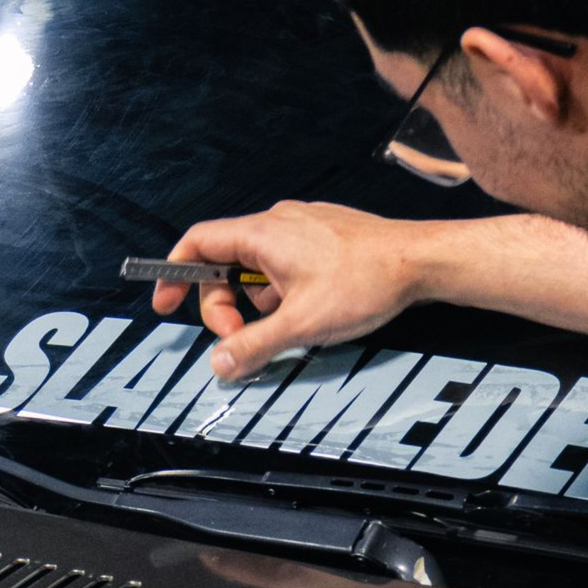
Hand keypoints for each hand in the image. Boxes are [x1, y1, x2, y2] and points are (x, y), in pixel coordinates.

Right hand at [152, 201, 425, 379]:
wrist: (421, 261)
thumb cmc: (367, 281)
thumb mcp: (301, 324)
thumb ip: (254, 345)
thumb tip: (220, 363)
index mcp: (262, 234)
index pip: (198, 244)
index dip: (173, 274)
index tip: (165, 304)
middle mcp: (278, 223)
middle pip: (226, 265)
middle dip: (226, 306)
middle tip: (242, 339)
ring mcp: (302, 228)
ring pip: (258, 270)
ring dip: (260, 303)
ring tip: (290, 324)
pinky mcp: (323, 238)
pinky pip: (285, 265)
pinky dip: (283, 292)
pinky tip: (311, 311)